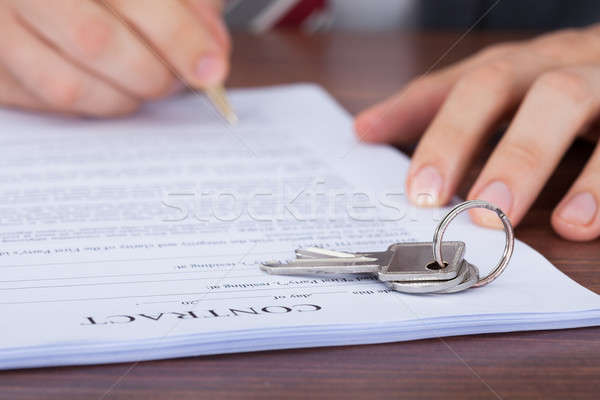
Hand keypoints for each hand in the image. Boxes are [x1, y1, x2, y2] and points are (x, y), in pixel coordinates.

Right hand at [0, 0, 229, 115]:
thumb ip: (187, 4)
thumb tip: (212, 56)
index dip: (178, 37)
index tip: (211, 69)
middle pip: (96, 42)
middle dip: (153, 74)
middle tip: (176, 79)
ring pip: (67, 86)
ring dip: (123, 97)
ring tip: (143, 82)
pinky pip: (46, 104)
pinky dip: (91, 102)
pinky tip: (105, 82)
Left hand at [355, 25, 599, 240]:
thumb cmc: (560, 88)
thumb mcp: (502, 94)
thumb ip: (436, 109)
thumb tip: (364, 128)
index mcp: (517, 65)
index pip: (464, 86)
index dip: (434, 134)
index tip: (414, 191)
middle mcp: (554, 63)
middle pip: (502, 82)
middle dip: (463, 139)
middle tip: (447, 202)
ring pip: (565, 98)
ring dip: (528, 160)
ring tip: (502, 216)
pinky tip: (581, 223)